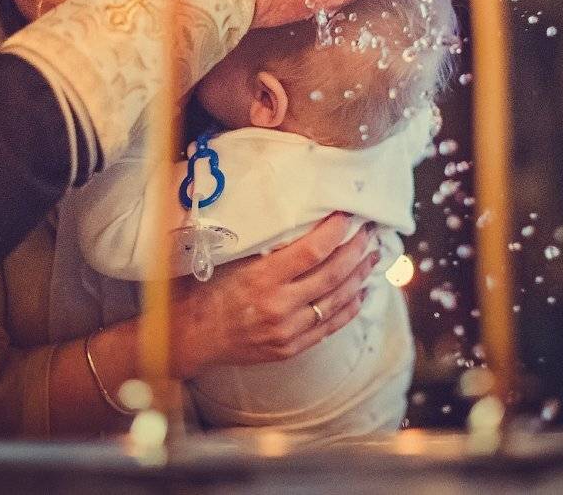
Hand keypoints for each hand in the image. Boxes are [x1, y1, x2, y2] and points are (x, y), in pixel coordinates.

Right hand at [170, 213, 377, 376]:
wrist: (190, 337)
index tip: (348, 216)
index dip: (335, 231)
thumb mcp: (229, 259)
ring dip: (360, 277)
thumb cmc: (204, 290)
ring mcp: (287, 331)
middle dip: (356, 250)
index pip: (312, 251)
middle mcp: (279, 306)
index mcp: (262, 278)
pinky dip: (349, 308)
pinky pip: (329, 327)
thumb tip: (296, 218)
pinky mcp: (290, 348)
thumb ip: (262, 244)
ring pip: (336, 300)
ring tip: (373, 258)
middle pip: (333, 274)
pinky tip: (361, 293)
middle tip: (371, 232)